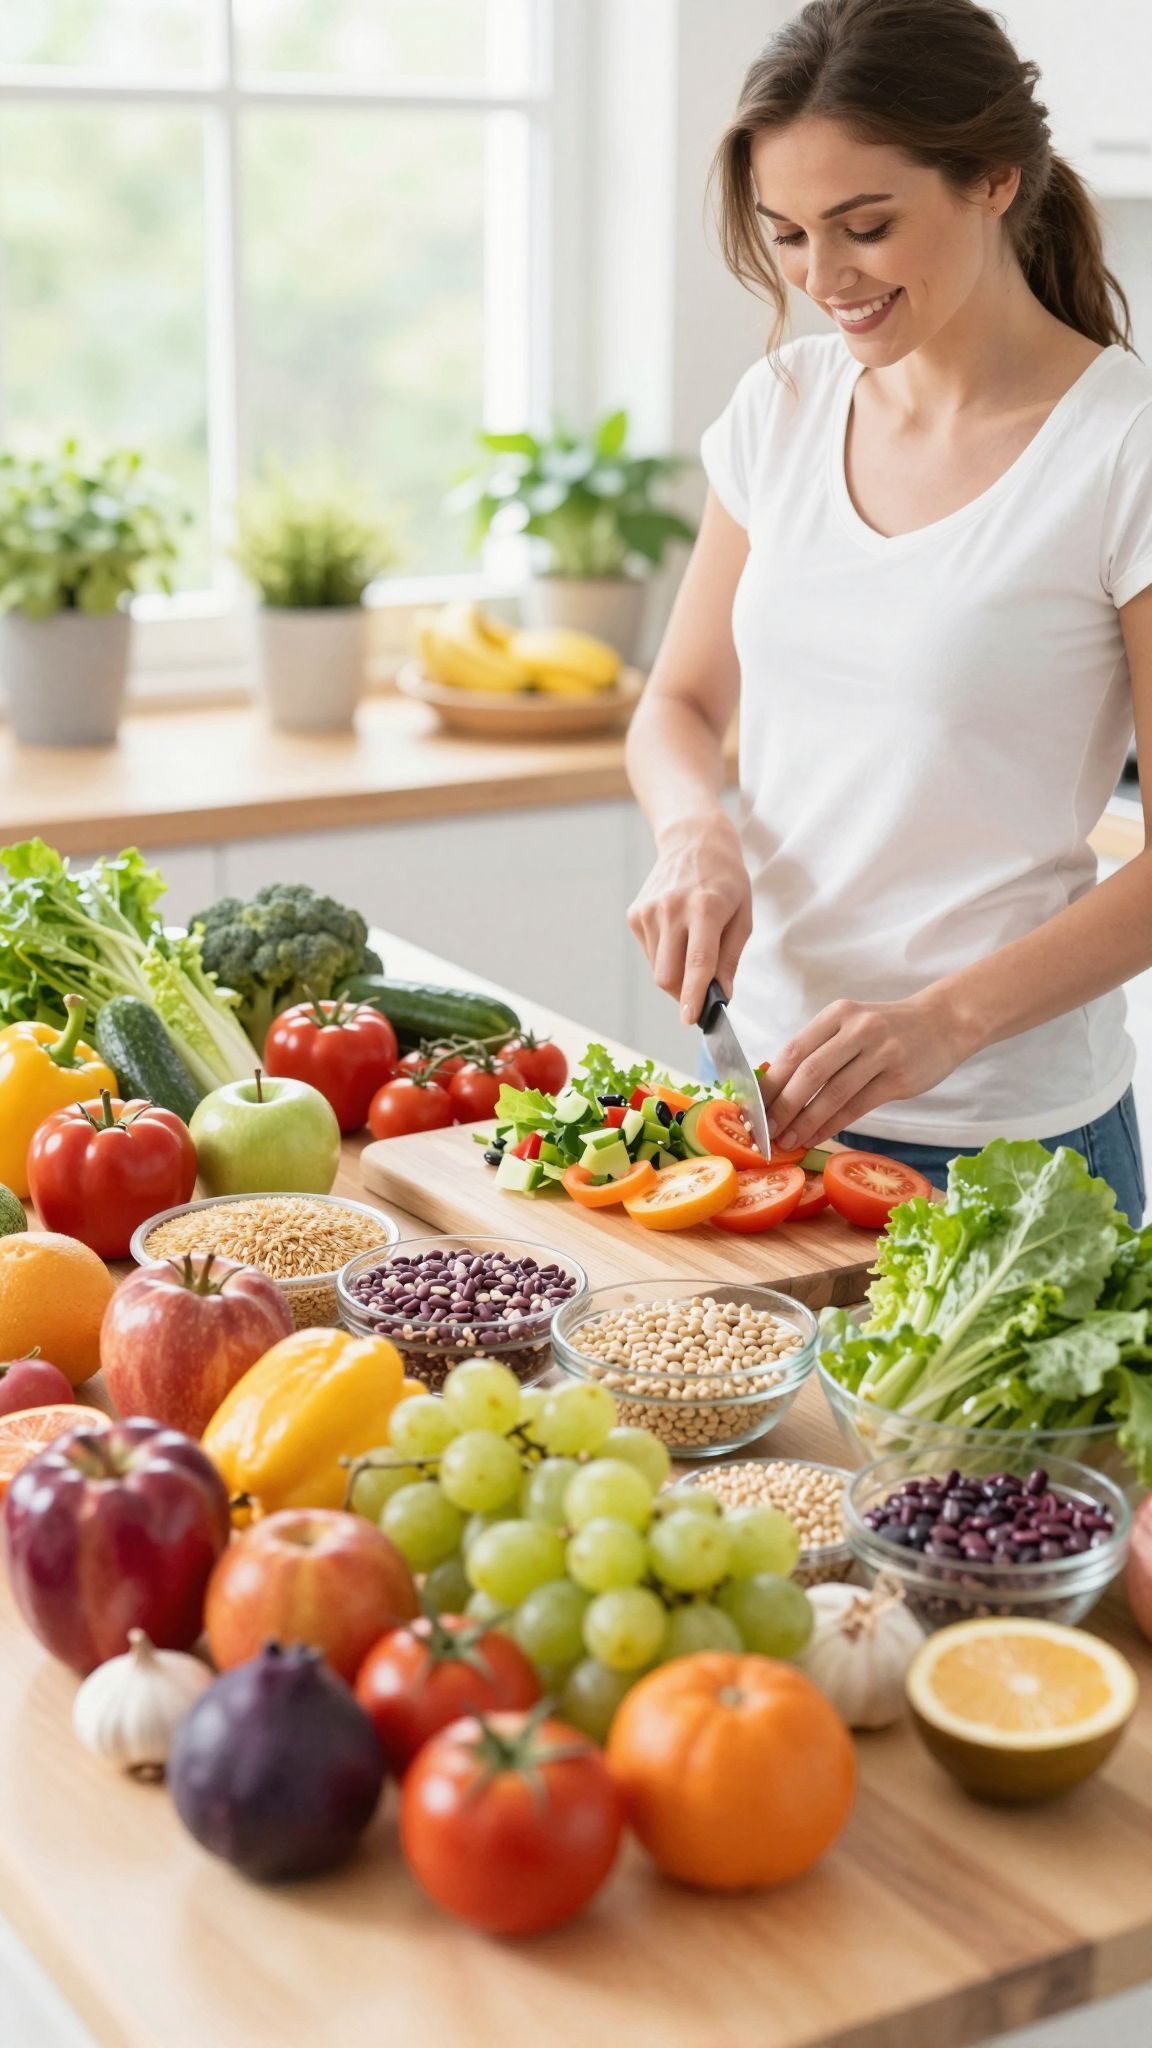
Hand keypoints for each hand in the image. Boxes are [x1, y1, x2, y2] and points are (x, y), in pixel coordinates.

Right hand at [627, 811, 751, 1025]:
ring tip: (691, 946)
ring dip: (676, 973)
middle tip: (701, 989)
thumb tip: (722, 995)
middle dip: (684, 993)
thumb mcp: (742, 915)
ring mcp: (649, 911)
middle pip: (668, 975)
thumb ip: (731, 957)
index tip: (691, 1020)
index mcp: (705, 908)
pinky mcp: (635, 914)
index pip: (697, 963)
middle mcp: (672, 909)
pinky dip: (664, 956)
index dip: (694, 996)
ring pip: (657, 969)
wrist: (693, 841)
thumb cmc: (725, 880)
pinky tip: (677, 933)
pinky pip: (649, 954)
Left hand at [758, 990, 971, 1151]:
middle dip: (782, 1106)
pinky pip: (857, 1106)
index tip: (751, 1108)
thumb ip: (818, 1049)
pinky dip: (832, 1125)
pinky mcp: (898, 1077)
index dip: (769, 1082)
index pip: (793, 1050)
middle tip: (764, 1131)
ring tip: (787, 1141)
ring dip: (805, 1121)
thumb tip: (774, 1088)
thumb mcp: (851, 1025)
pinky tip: (815, 1137)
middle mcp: (857, 1029)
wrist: (943, 1023)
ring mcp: (881, 1052)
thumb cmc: (887, 1030)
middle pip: (809, 1072)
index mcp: (837, 1014)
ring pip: (833, 1092)